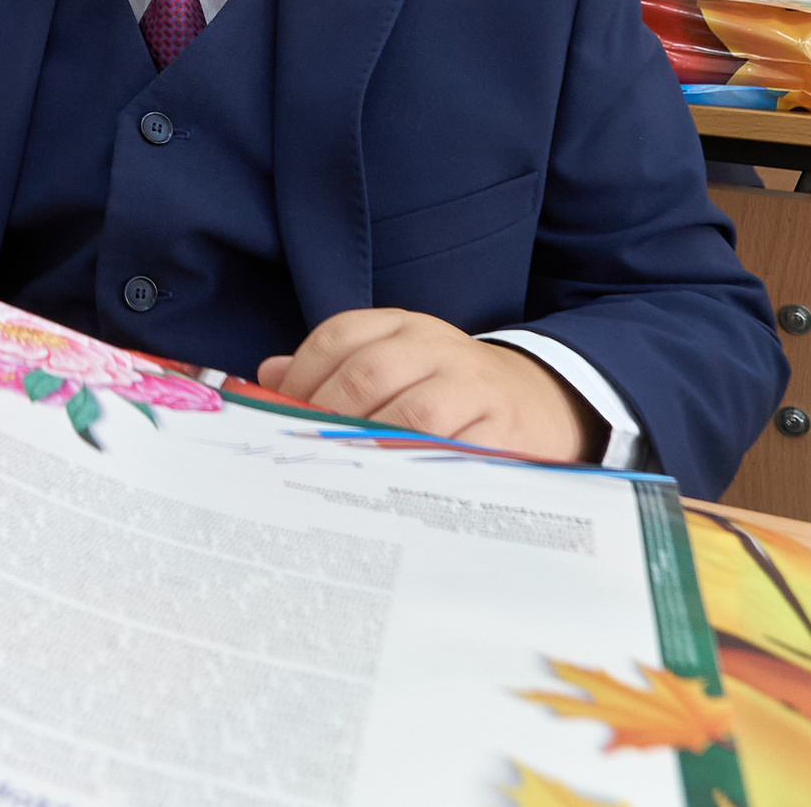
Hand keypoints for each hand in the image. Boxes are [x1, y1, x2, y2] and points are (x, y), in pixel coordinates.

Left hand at [257, 309, 593, 461]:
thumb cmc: (448, 389)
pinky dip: (419, 470)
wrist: (541, 400)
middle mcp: (437, 346)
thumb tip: (268, 377)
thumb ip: (334, 369)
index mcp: (404, 326)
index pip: (340, 336)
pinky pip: (455, 452)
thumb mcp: (395, 364)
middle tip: (302, 452)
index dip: (301, 375)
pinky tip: (392, 485)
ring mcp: (472, 386)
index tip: (277, 414)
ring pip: (412, 413)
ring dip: (369, 446)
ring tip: (341, 471)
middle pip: (368, 372)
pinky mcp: (503, 429)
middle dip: (326, 415)